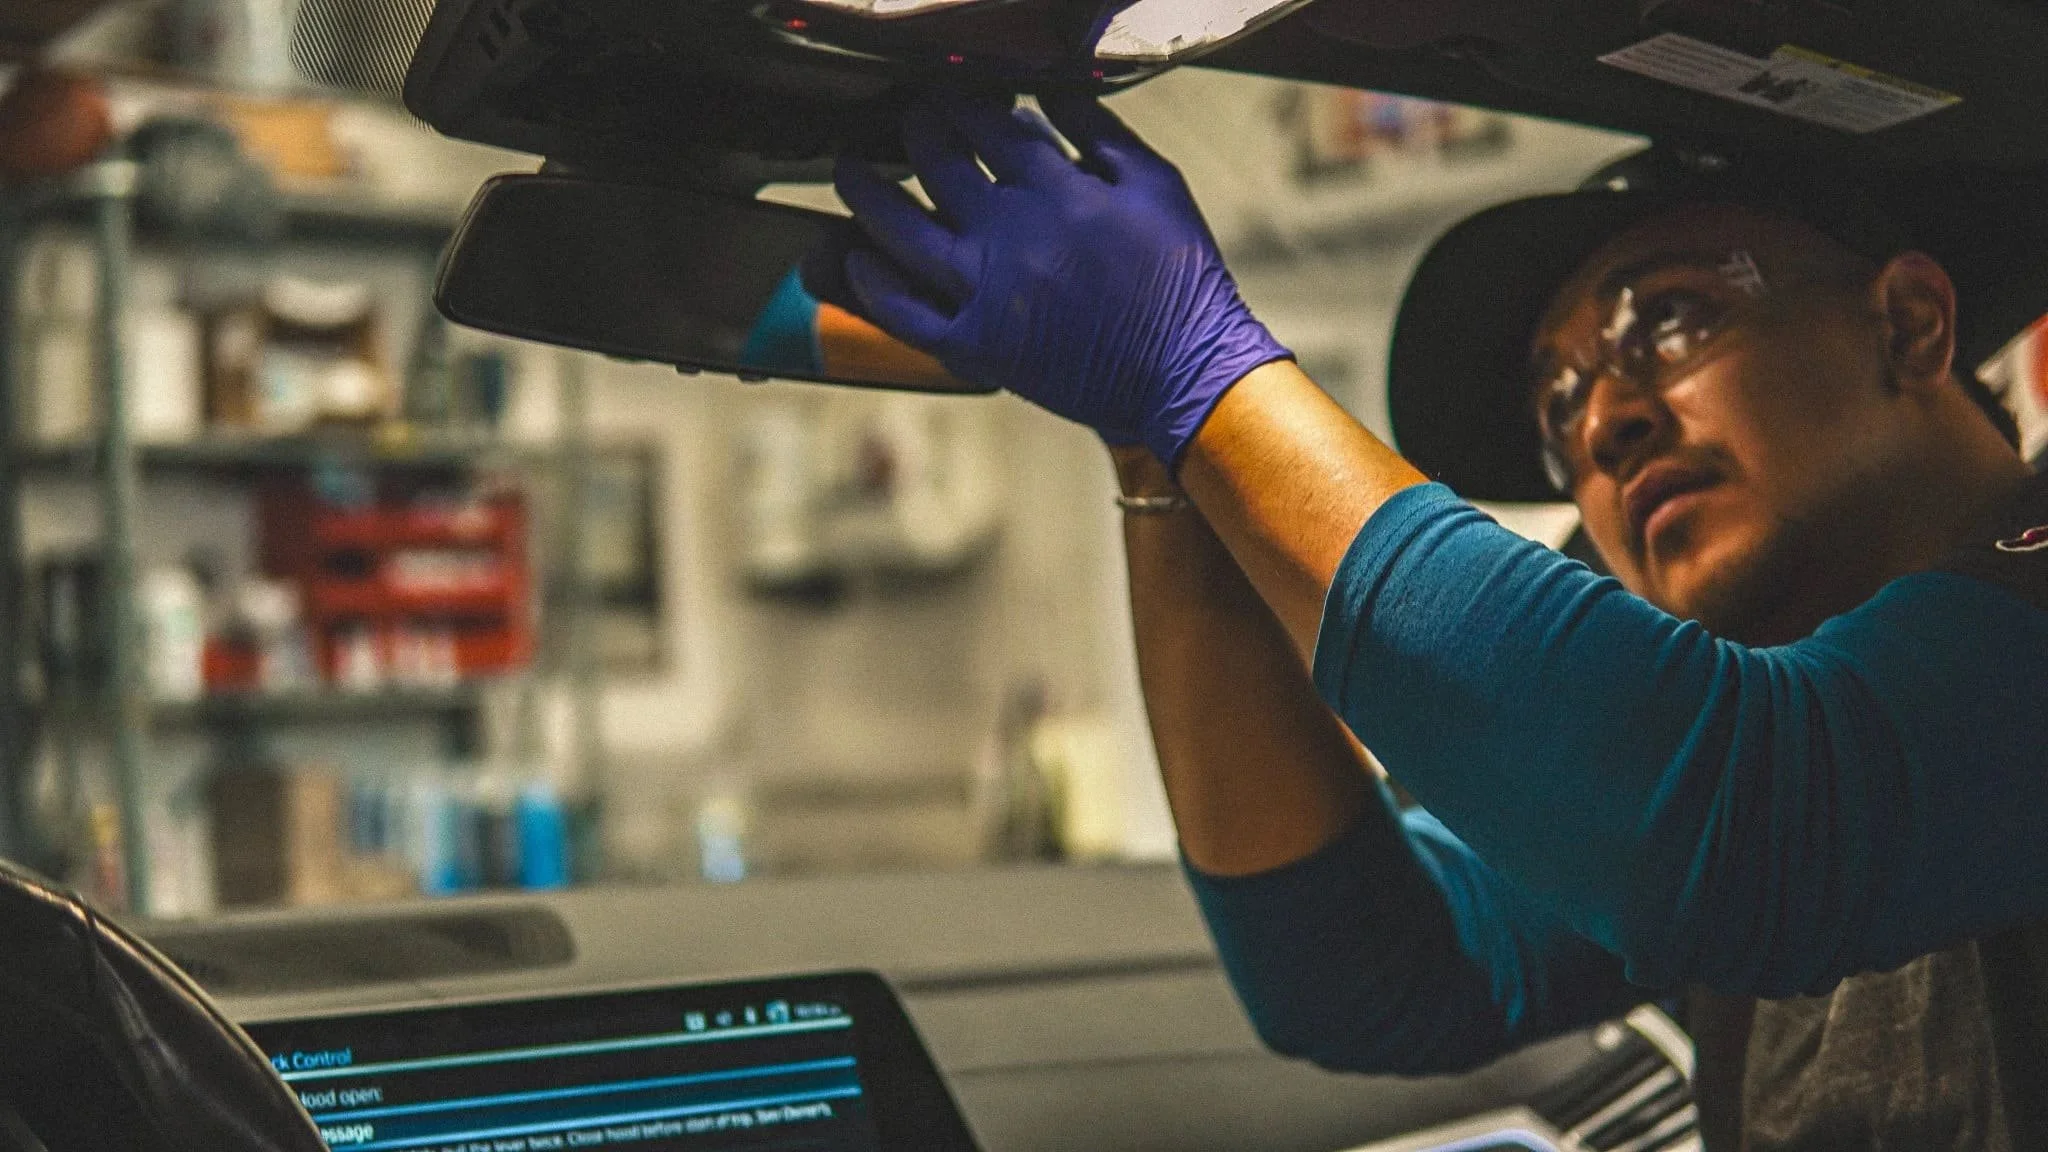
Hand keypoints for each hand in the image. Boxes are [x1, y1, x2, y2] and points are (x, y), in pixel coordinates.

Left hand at [833, 92, 1289, 470]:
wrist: (1185, 370)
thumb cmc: (1179, 276)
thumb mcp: (1156, 183)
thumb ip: (1098, 132)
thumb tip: (1044, 93)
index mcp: (1055, 188)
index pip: (984, 124)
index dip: (953, 100)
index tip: (939, 91)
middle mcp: (1011, 234)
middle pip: (936, 165)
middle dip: (911, 131)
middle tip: (900, 119)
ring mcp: (987, 292)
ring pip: (902, 233)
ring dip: (866, 195)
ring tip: (847, 171)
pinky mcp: (976, 347)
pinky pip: (906, 313)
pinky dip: (874, 285)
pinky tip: (858, 259)